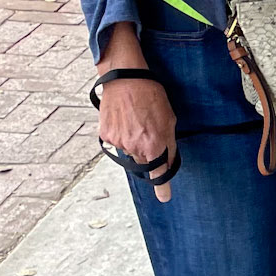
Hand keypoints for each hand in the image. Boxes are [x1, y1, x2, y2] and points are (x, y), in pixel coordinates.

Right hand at [96, 25, 178, 201]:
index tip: (165, 198)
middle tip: (147, 131)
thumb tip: (168, 162)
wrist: (124, 78)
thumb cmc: (151, 95)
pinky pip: (116, 142)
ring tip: (136, 119)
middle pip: (143, 162)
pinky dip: (121, 134)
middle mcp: (134, 147)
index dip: (162, 187)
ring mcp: (118, 142)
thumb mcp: (169, 119)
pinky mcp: (105, 135)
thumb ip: (169, 145)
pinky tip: (124, 118)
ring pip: (129, 152)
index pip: (158, 173)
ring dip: (134, 142)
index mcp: (153, 144)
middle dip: (147, 154)